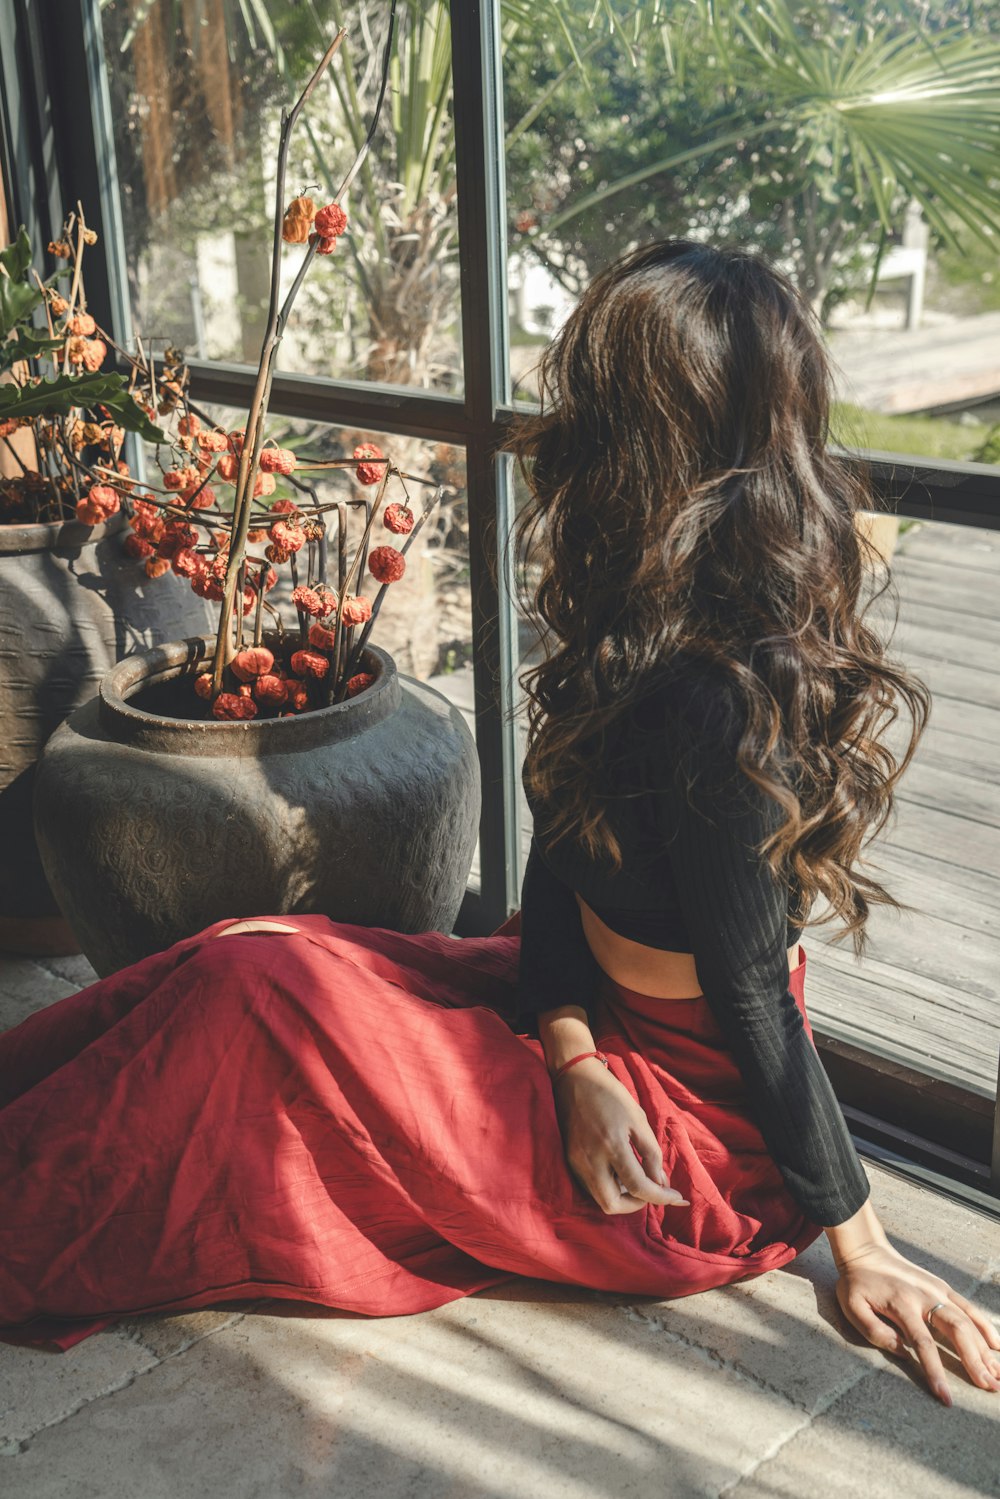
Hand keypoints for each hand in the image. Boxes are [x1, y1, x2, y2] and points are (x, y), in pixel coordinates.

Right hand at [552, 1058, 688, 1214]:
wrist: (574, 1078)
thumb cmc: (610, 1094)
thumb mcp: (638, 1119)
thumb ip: (651, 1154)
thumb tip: (660, 1183)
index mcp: (611, 1145)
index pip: (638, 1187)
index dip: (661, 1197)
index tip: (676, 1198)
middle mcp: (590, 1159)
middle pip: (613, 1205)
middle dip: (635, 1205)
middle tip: (651, 1191)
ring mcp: (576, 1162)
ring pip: (600, 1199)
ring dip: (622, 1197)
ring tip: (637, 1177)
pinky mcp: (570, 1160)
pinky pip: (592, 1187)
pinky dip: (609, 1187)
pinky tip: (620, 1171)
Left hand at [835, 1239, 999, 1405]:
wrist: (865, 1250)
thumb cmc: (856, 1283)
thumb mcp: (852, 1306)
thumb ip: (875, 1331)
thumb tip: (903, 1352)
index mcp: (902, 1304)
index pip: (924, 1344)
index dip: (936, 1372)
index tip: (945, 1397)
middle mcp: (925, 1296)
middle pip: (957, 1331)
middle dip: (974, 1361)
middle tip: (988, 1388)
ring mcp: (936, 1289)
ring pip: (967, 1320)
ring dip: (983, 1348)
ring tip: (996, 1375)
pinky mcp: (942, 1286)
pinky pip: (968, 1307)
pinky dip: (984, 1325)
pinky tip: (996, 1345)